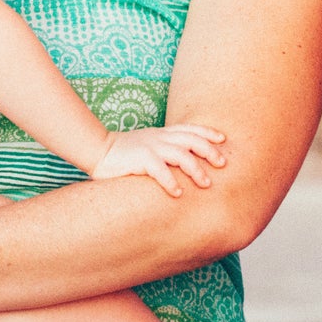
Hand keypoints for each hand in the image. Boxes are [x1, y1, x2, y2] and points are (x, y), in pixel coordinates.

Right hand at [92, 124, 226, 196]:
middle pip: (192, 140)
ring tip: (206, 184)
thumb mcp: (149, 144)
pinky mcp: (140, 159)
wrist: (99, 149)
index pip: (191, 129)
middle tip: (223, 164)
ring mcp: (151, 147)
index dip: (208, 132)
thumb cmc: (125, 152)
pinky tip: (178, 193)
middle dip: (210, 151)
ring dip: (196, 169)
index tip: (223, 139)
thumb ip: (165, 148)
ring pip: (181, 155)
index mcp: (163, 134)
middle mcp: (160, 138)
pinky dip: (171, 182)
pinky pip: (160, 170)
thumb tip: (184, 162)